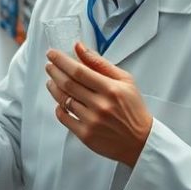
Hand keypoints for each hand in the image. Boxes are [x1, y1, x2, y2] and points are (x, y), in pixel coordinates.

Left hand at [45, 42, 152, 166]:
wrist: (140, 141)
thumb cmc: (133, 109)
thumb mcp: (125, 80)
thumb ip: (100, 63)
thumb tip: (79, 48)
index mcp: (111, 89)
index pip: (79, 71)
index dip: (62, 61)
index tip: (53, 54)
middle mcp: (100, 105)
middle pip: (68, 84)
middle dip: (54, 72)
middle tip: (50, 66)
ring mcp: (92, 121)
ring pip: (64, 100)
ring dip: (54, 88)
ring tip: (52, 81)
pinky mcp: (86, 135)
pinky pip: (64, 118)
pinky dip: (58, 108)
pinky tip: (59, 101)